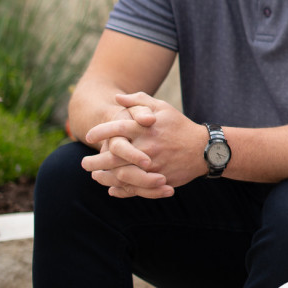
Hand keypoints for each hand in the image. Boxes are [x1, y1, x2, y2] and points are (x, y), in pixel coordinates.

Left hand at [81, 92, 203, 197]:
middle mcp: (148, 146)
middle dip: (96, 160)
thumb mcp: (162, 108)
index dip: (100, 132)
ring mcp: (153, 165)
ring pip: (122, 174)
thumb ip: (138, 101)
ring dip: (105, 177)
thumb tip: (116, 98)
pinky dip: (120, 189)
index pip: (117, 128)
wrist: (204, 149)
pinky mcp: (158, 179)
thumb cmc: (179, 126)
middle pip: (114, 155)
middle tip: (84, 163)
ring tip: (95, 176)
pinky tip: (111, 187)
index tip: (89, 136)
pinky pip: (135, 187)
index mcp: (147, 128)